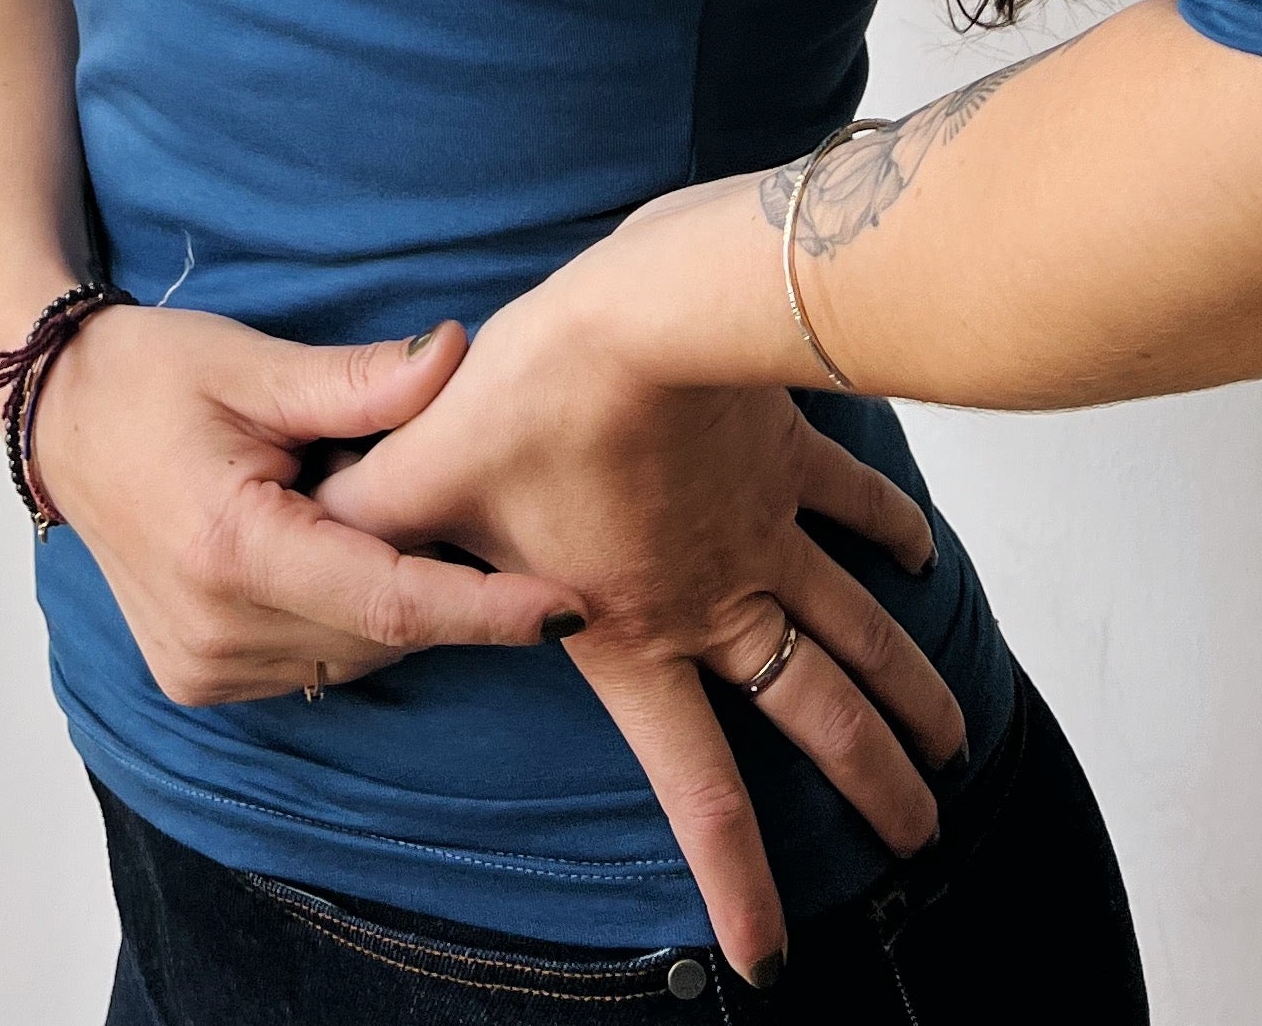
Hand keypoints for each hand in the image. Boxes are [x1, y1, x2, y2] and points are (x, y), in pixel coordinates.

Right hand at [21, 305, 581, 705]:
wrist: (56, 417)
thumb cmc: (151, 373)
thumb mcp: (252, 363)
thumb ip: (359, 381)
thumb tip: (461, 360)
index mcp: (231, 551)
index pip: (389, 601)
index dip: (486, 610)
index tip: (569, 605)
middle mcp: (214, 630)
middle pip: (379, 632)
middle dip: (440, 578)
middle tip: (461, 498)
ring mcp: (199, 667)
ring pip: (351, 655)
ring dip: (391, 597)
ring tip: (374, 507)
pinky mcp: (195, 678)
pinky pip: (311, 661)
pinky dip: (347, 616)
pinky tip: (335, 545)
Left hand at [311, 239, 966, 989]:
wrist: (649, 303)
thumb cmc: (537, 391)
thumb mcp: (431, 470)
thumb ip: (375, 522)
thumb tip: (307, 542)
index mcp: (637, 629)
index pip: (699, 784)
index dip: (737, 879)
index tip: (770, 958)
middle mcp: (720, 597)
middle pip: (818, 716)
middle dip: (877, 787)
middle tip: (922, 842)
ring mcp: (767, 528)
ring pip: (859, 630)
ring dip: (909, 690)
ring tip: (954, 748)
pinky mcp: (786, 452)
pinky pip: (853, 502)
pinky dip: (892, 537)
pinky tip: (919, 566)